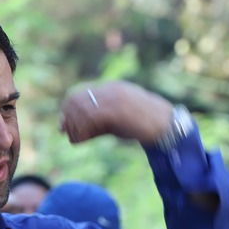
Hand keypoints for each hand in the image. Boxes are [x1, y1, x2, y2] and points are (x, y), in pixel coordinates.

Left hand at [58, 80, 173, 145]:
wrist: (165, 125)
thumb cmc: (141, 125)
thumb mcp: (115, 122)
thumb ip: (96, 124)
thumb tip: (72, 134)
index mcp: (110, 88)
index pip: (79, 93)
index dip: (67, 110)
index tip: (63, 127)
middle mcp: (110, 90)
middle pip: (77, 99)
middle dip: (68, 118)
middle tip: (67, 135)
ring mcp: (114, 99)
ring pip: (82, 108)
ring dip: (74, 126)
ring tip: (74, 140)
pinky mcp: (118, 110)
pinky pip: (91, 117)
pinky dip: (82, 130)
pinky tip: (81, 140)